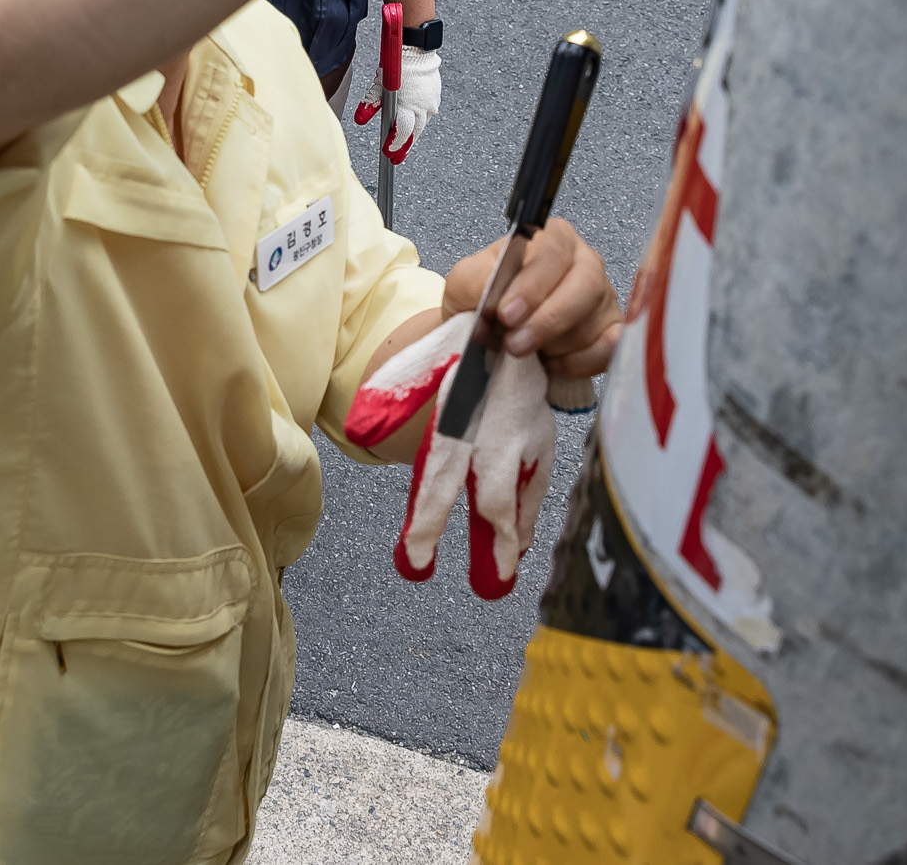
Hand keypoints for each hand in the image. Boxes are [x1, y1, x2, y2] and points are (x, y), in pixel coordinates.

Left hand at [344, 310, 554, 598]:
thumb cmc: (463, 346)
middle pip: (495, 497)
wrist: (514, 318)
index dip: (429, 520)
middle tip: (489, 588)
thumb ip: (391, 397)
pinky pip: (539, 484)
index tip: (416, 560)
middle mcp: (500, 432)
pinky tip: (523, 537)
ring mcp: (529, 437)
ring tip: (508, 571)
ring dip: (517, 536)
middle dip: (493, 546)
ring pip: (525, 496)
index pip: (442, 477)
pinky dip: (531, 515)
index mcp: (463, 416)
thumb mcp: (420, 363)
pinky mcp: (545, 438)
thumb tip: (360, 431)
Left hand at [353, 47, 442, 162]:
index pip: (402, 132)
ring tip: (404, 144)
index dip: (395, 144)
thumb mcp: (380, 84)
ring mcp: (431, 103)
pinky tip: (413, 124)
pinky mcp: (435, 97)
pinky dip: (419, 120)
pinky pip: (427, 114)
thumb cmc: (398, 64)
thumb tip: (360, 119)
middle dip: (404, 146)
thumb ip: (370, 103)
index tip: (388, 152)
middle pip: (414, 134)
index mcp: (408, 105)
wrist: (417, 50)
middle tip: (397, 158)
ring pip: (422, 125)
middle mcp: (422, 107)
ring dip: (412, 134)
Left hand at [439, 217, 619, 380]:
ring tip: (523, 352)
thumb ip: (475, 281)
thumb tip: (492, 294)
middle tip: (514, 344)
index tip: (507, 314)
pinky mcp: (611, 332)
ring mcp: (603, 298)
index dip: (532, 286)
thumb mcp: (465, 282)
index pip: (553, 252)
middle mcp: (584, 262)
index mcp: (552, 238)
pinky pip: (608, 349)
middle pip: (586, 285)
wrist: (491, 329)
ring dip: (553, 345)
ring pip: (591, 323)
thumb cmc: (484, 296)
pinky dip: (578, 363)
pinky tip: (551, 363)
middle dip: (548, 321)